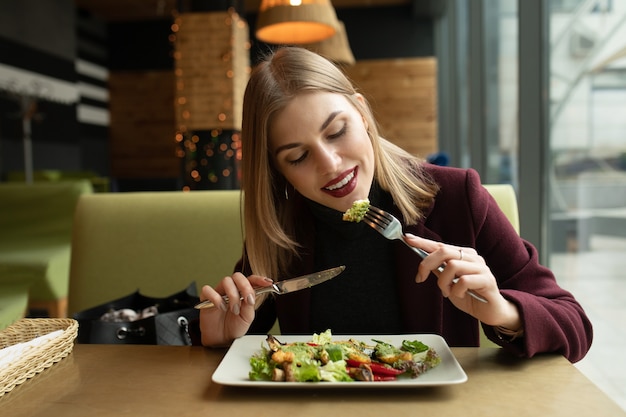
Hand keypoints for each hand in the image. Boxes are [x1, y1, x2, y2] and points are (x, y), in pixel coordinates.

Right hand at [199, 272, 273, 346]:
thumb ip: (249, 306)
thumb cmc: (234, 327)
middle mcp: (232, 289)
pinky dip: (216, 298)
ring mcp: (219, 292)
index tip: (268, 282)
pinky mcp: (206, 298)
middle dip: (245, 286)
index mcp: (243, 292)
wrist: (221, 339)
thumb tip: (251, 296)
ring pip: (226, 281)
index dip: (259, 279)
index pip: (251, 279)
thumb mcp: (247, 318)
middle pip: (237, 276)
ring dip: (233, 295)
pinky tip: (220, 308)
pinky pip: (208, 290)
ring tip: (234, 310)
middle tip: (247, 300)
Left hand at [403, 233, 521, 329]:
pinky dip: (456, 290)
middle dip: (427, 264)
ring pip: (452, 266)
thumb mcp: (449, 282)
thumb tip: (423, 262)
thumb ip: (439, 271)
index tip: (408, 239)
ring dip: (443, 282)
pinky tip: (460, 295)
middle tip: (420, 278)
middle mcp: (472, 258)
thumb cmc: (469, 296)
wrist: (490, 311)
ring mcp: (481, 267)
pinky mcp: (487, 280)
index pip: (440, 245)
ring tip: (447, 292)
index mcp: (463, 255)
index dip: (423, 242)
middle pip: (444, 251)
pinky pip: (463, 281)